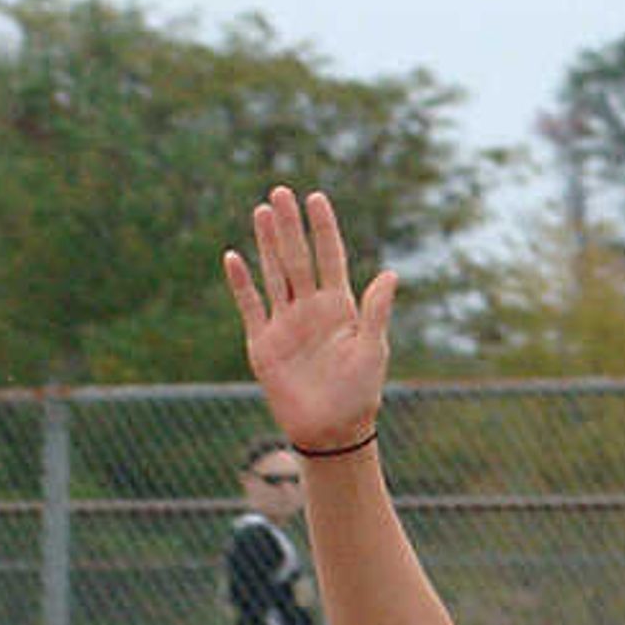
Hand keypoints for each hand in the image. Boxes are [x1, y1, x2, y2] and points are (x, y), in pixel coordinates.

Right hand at [224, 186, 394, 455]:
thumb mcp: (373, 350)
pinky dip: (241, 283)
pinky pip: (250, 306)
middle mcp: (311, 309)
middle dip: (289, 226)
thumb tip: (390, 273)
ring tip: (261, 211)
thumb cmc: (360, 394)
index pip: (331, 258)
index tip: (317, 198)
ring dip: (267, 244)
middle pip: (298, 258)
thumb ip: (376, 311)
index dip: (323, 229)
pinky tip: (233, 256)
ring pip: (274, 273)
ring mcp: (286, 323)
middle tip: (280, 192)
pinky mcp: (264, 342)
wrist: (332, 432)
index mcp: (341, 308)